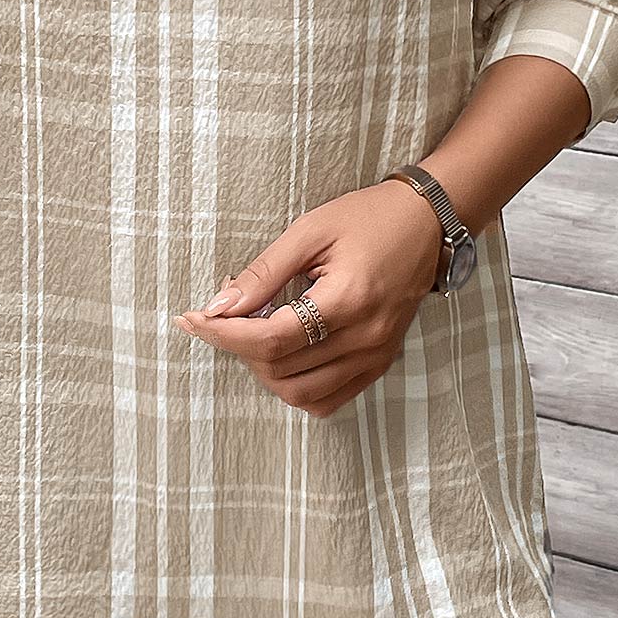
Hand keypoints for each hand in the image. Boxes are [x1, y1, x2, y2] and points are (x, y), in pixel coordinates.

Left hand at [175, 180, 444, 417]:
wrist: (426, 224)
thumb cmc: (369, 218)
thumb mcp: (310, 230)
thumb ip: (264, 272)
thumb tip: (219, 306)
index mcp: (348, 300)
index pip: (271, 339)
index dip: (224, 334)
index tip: (192, 320)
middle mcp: (366, 339)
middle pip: (281, 370)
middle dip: (239, 347)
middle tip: (225, 314)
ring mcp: (375, 357)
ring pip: (300, 394)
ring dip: (264, 370)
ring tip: (254, 332)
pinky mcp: (379, 364)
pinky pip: (327, 399)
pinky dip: (295, 386)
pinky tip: (283, 354)